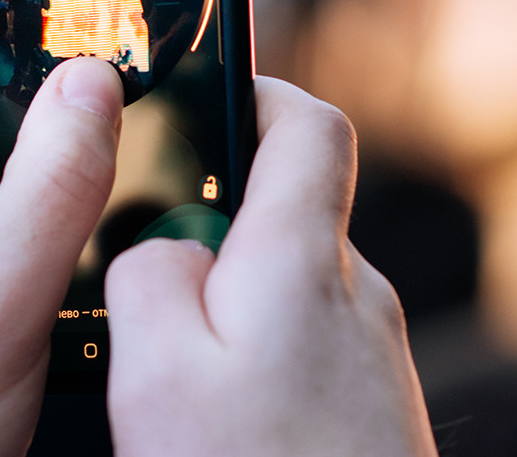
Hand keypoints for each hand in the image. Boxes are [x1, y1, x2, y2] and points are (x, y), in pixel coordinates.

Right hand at [104, 78, 437, 456]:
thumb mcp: (157, 368)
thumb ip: (149, 272)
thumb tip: (163, 246)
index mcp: (305, 258)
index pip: (308, 123)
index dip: (255, 94)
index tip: (202, 101)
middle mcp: (360, 298)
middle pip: (283, 220)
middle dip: (210, 239)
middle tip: (139, 296)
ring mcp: (378, 365)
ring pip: (289, 301)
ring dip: (229, 324)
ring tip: (171, 393)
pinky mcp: (378, 422)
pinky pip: (306, 364)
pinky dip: (257, 380)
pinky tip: (217, 436)